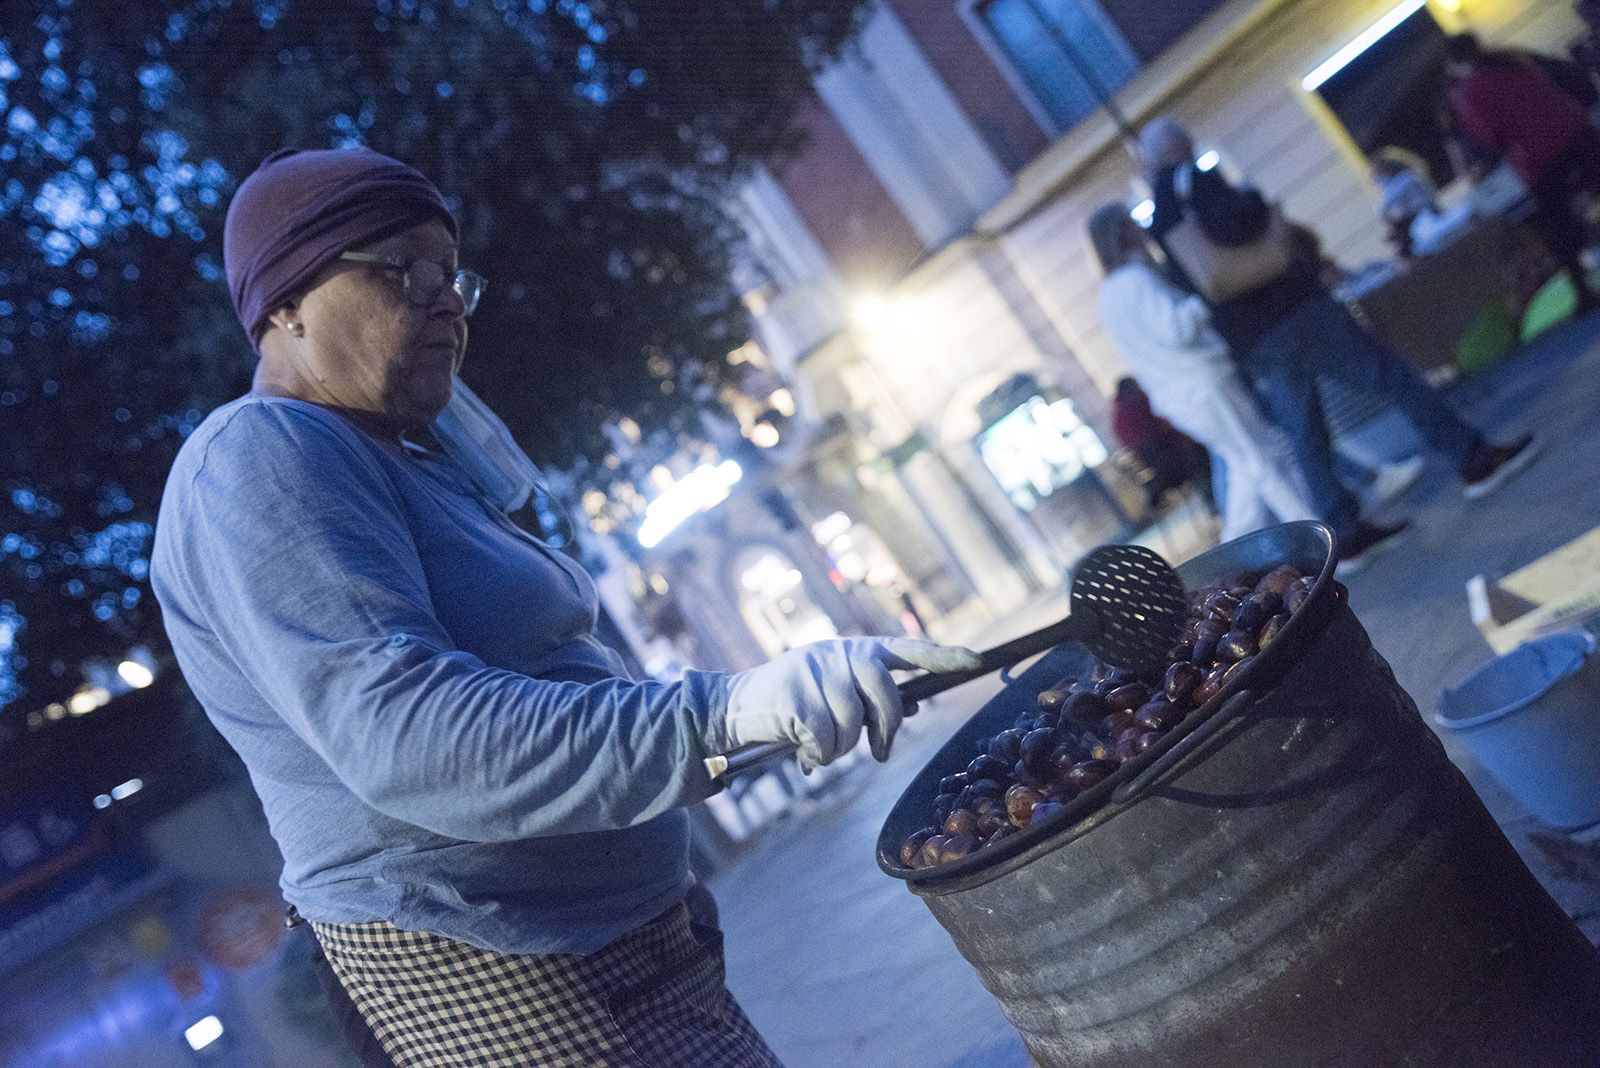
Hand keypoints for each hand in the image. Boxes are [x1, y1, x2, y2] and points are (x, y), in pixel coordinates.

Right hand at [717, 638, 981, 771]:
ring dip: (840, 748)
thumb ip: (869, 695)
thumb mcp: (833, 691)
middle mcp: (838, 654)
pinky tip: (802, 752)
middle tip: (879, 753)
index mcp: (853, 650)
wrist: (733, 707)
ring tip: (820, 746)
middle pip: (885, 692)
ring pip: (853, 724)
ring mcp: (815, 672)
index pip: (907, 648)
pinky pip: (826, 740)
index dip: (942, 655)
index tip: (975, 659)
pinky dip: (817, 755)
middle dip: (885, 729)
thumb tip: (913, 708)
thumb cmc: (791, 704)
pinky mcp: (796, 697)